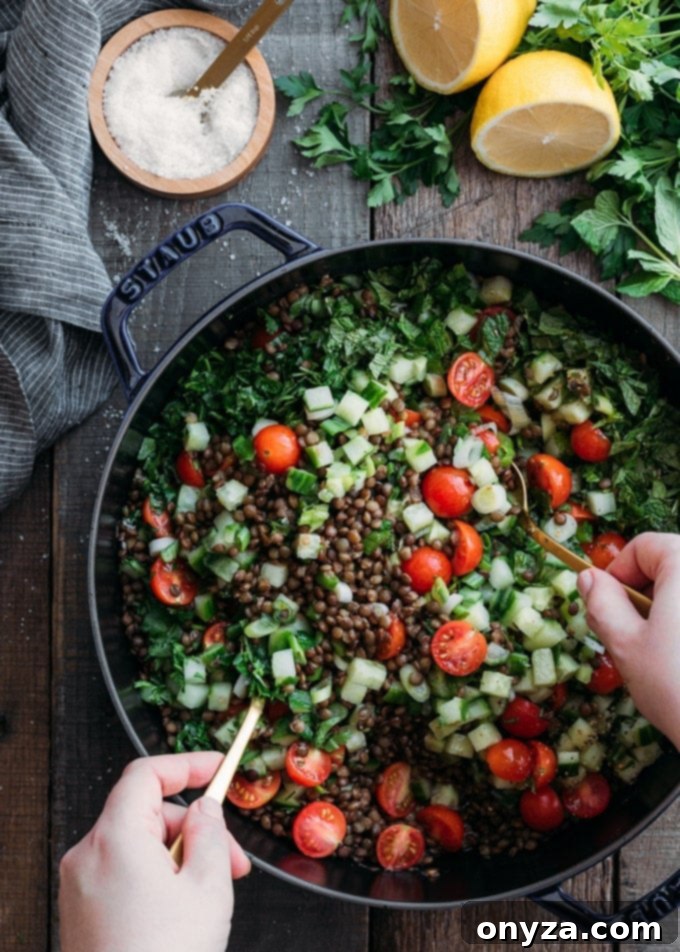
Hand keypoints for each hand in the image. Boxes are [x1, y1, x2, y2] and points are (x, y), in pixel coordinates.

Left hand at [59, 752, 250, 951]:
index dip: (186, 765)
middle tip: (232, 860)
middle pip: (146, 812)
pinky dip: (156, 875)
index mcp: (116, 838)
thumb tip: (206, 809)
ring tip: (211, 894)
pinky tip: (182, 909)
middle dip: (194, 827)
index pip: (146, 775)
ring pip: (138, 844)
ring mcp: (80, 885)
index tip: (218, 768)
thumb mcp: (208, 888)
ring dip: (179, 855)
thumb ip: (210, 834)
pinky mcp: (81, 910)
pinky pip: (123, 871)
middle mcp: (88, 855)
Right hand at [578, 531, 679, 749]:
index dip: (617, 572)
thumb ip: (602, 603)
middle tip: (630, 635)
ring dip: (669, 614)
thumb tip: (589, 579)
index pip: (644, 546)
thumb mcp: (626, 645)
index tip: (605, 603)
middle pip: (671, 566)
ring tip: (660, 656)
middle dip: (644, 595)